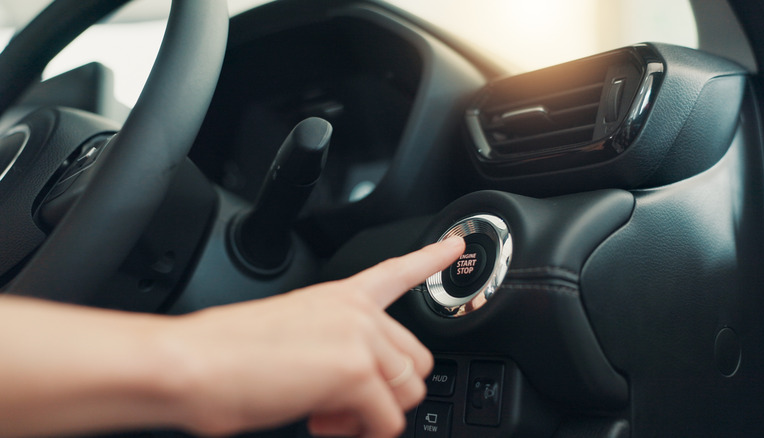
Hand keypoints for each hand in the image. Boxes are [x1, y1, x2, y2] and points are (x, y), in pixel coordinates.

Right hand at [163, 237, 464, 436]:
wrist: (194, 363)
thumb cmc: (227, 354)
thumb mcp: (291, 337)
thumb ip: (333, 349)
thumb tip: (352, 389)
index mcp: (338, 297)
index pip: (396, 271)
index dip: (431, 258)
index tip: (456, 247)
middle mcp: (357, 312)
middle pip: (415, 359)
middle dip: (387, 391)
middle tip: (343, 407)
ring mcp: (360, 339)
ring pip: (408, 390)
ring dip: (373, 415)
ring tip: (329, 416)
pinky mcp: (357, 372)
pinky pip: (388, 420)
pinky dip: (362, 434)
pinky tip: (324, 423)